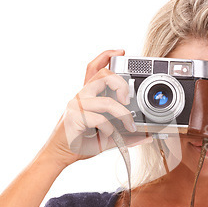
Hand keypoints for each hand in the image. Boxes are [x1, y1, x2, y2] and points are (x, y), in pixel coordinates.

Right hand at [39, 49, 150, 167]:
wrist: (61, 155)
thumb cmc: (82, 142)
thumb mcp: (108, 137)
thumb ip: (126, 135)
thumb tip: (147, 137)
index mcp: (89, 95)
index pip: (94, 68)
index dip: (106, 56)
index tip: (121, 51)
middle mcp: (82, 96)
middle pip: (102, 75)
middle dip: (121, 84)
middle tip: (128, 100)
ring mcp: (77, 106)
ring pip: (105, 101)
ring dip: (122, 114)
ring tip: (129, 125)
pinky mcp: (74, 118)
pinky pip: (98, 119)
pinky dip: (109, 129)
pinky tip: (110, 135)